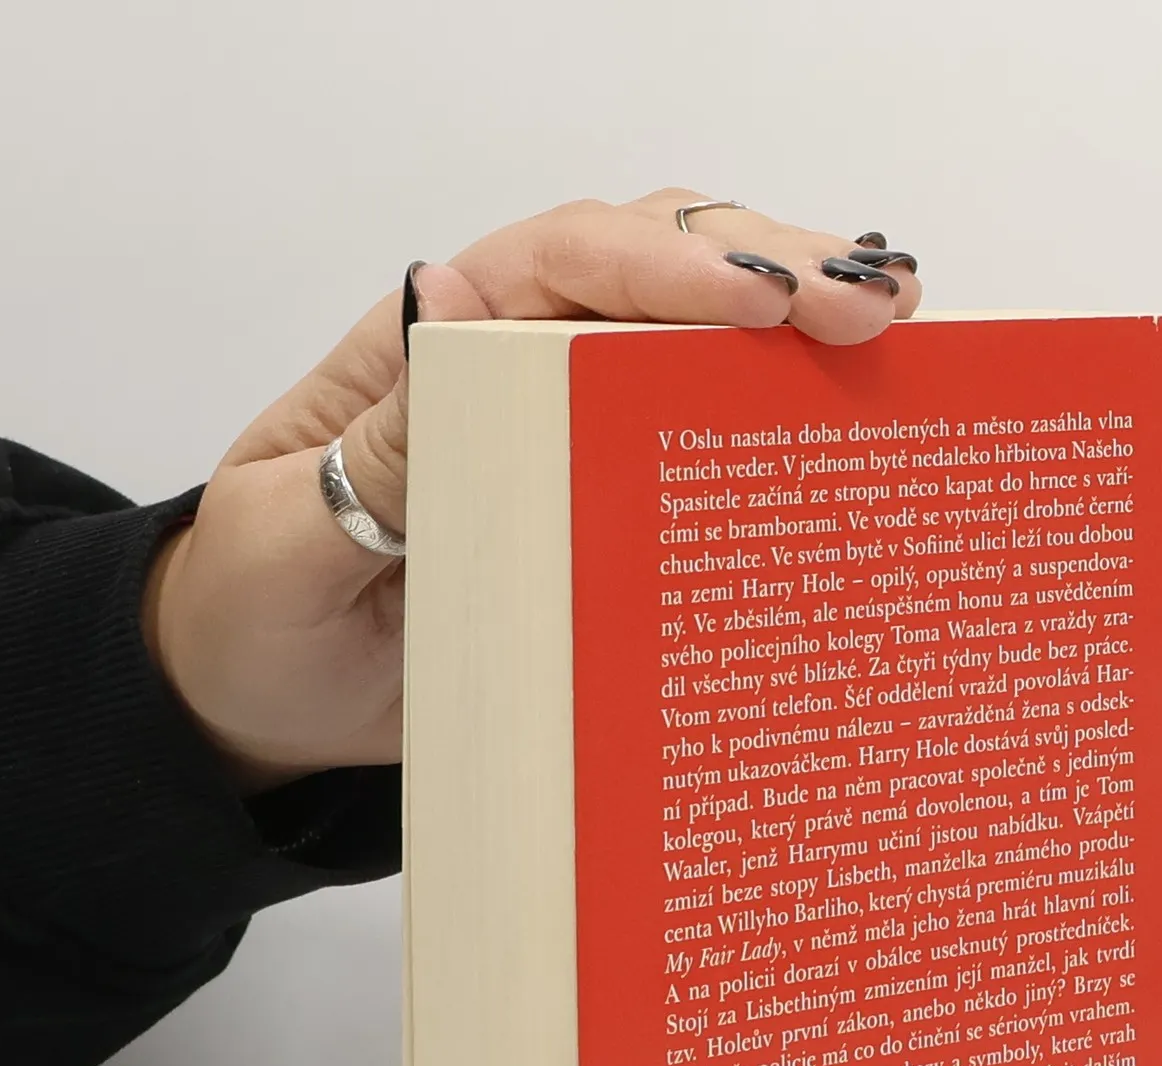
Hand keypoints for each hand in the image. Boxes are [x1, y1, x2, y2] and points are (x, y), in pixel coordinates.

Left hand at [141, 189, 922, 791]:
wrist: (262, 703)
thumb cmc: (258, 611)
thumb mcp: (288, 540)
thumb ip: (382, 462)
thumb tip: (471, 359)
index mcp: (428, 345)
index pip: (559, 265)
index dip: (665, 268)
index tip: (761, 304)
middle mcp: (515, 367)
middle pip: (658, 273)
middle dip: (773, 271)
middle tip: (878, 310)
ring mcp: (570, 436)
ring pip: (699, 346)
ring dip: (802, 330)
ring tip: (903, 336)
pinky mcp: (606, 511)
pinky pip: (699, 452)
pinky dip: (782, 430)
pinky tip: (857, 428)